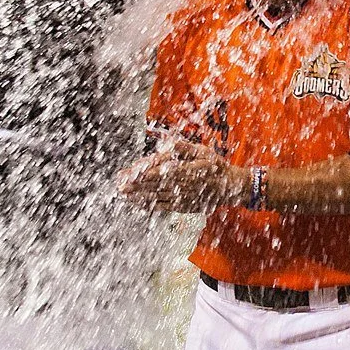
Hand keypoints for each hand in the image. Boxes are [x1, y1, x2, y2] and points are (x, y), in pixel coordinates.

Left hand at [118, 139, 246, 213]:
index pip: (163, 172)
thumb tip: (166, 143)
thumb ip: (183, 148)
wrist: (229, 188)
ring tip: (123, 193)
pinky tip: (138, 202)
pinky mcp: (182, 206)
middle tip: (119, 184)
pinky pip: (162, 206)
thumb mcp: (203, 151)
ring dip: (139, 196)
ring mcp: (182, 198)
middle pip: (155, 186)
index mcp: (188, 171)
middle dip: (136, 185)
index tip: (131, 173)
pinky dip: (149, 205)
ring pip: (157, 197)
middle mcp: (183, 186)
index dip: (146, 173)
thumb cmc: (215, 166)